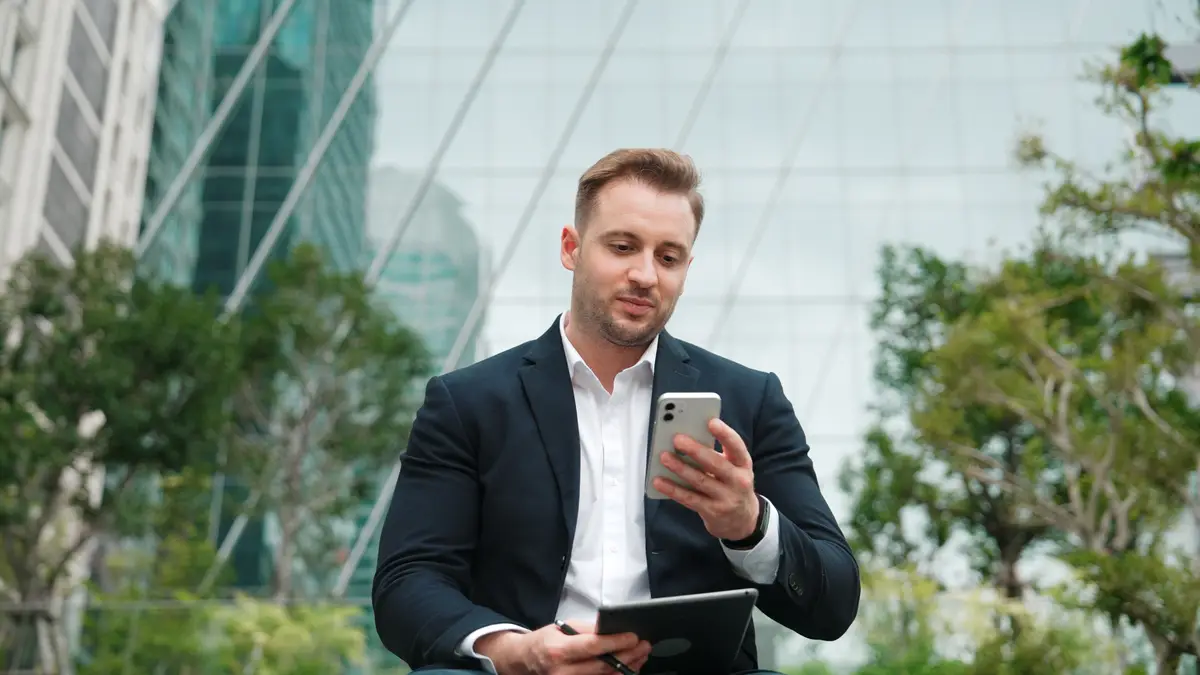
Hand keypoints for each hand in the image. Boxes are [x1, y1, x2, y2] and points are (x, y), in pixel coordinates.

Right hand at [475, 621, 651, 674]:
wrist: (525, 661)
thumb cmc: (544, 641)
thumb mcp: (561, 627)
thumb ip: (587, 630)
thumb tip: (612, 629)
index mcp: (558, 650)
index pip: (593, 646)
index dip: (616, 642)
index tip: (633, 636)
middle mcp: (562, 672)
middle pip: (603, 666)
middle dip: (628, 655)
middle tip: (644, 645)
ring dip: (627, 667)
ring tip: (641, 655)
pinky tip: (628, 668)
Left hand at [651, 418, 758, 540]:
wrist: (742, 521)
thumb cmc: (732, 485)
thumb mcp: (733, 468)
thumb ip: (716, 455)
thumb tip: (687, 440)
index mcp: (743, 464)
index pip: (737, 446)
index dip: (725, 434)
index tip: (711, 422)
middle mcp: (738, 481)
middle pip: (716, 463)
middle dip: (695, 450)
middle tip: (677, 439)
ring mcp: (726, 498)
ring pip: (700, 481)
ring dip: (680, 468)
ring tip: (663, 457)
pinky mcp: (712, 511)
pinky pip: (689, 498)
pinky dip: (672, 489)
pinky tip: (659, 481)